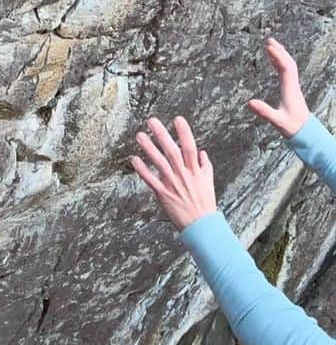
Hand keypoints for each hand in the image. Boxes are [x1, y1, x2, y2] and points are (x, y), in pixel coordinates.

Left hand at [131, 114, 216, 230]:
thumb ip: (205, 166)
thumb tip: (201, 153)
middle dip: (162, 135)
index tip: (178, 119)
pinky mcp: (163, 194)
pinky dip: (142, 170)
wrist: (201, 225)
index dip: (184, 133)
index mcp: (195, 171)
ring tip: (140, 135)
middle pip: (172, 151)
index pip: (190, 147)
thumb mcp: (209, 182)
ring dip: (149, 148)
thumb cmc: (205, 204)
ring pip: (159, 163)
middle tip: (152, 121)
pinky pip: (150, 180)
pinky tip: (134, 159)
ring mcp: (172, 184)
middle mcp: (183, 175)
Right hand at [248, 36, 309, 138]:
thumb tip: (249, 102)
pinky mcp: (292, 90)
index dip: (277, 56)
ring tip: (271, 45)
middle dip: (280, 51)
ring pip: (289, 66)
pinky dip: (280, 63)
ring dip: (281, 55)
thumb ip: (264, 112)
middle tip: (269, 40)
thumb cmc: (292, 127)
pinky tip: (274, 61)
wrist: (306, 132)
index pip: (285, 68)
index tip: (268, 47)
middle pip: (289, 63)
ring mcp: (293, 87)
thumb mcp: (277, 121)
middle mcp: (293, 86)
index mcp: (290, 90)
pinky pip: (287, 72)